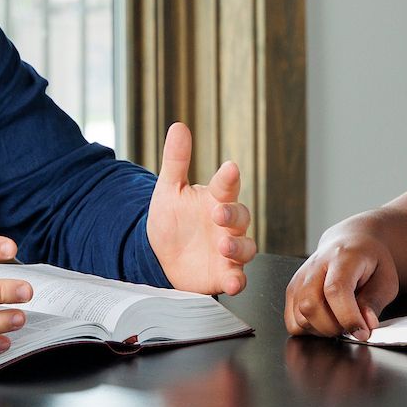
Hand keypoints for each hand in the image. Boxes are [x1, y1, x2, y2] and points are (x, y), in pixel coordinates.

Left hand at [145, 122, 256, 294]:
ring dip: (238, 247)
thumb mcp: (169, 190)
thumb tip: (178, 126)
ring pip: (246, 248)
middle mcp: (227, 224)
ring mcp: (228, 251)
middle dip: (232, 214)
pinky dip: (237, 280)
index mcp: (215, 199)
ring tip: (223, 245)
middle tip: (219, 213)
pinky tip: (232, 280)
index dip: (229, 177)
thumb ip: (176, 160)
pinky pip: (238, 278)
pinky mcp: (224, 274)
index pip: (226, 185)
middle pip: (241, 216)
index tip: (229, 168)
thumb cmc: (171, 220)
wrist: (160, 256)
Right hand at [283, 225, 398, 338]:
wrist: (351, 243)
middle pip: (311, 305)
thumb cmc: (369, 261)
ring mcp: (300, 278)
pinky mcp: (292, 290)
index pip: (336, 290)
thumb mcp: (385, 278)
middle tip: (351, 327)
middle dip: (334, 327)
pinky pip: (292, 322)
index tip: (362, 332)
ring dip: (322, 330)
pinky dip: (309, 330)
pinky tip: (325, 321)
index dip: (348, 317)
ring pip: (299, 316)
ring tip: (340, 322)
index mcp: (342, 258)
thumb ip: (375, 301)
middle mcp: (315, 266)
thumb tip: (367, 324)